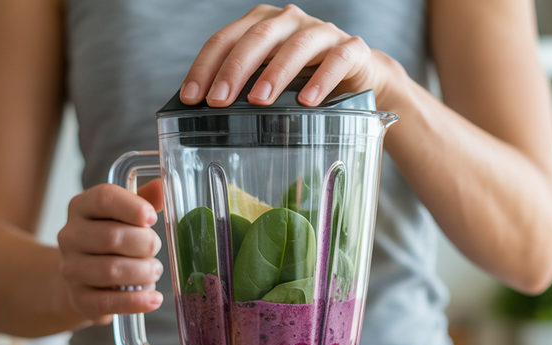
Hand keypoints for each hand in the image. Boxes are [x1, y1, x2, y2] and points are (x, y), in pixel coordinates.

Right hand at [57, 180, 164, 324]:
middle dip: (145, 244)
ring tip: (154, 271)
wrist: (80, 277)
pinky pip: (108, 302)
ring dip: (143, 272)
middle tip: (155, 249)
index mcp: (81, 207)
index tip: (152, 218)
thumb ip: (142, 200)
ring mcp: (71, 269)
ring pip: (111, 270)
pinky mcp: (79, 299)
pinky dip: (136, 302)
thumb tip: (164, 184)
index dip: (133, 207)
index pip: (104, 198)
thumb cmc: (108, 240)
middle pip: (112, 237)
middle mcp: (70, 236)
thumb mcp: (121, 216)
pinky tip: (154, 299)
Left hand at [179, 4, 394, 107]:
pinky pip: (337, 59)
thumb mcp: (270, 80)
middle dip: (234, 70)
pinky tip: (308, 101)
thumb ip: (244, 87)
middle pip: (257, 38)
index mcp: (262, 25)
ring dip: (274, 74)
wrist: (360, 78)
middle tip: (218, 101)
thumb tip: (207, 116)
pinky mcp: (352, 48)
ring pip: (296, 45)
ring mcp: (322, 32)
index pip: (225, 39)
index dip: (205, 66)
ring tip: (258, 101)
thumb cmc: (306, 80)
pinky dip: (322, 79)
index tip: (191, 97)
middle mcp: (289, 22)